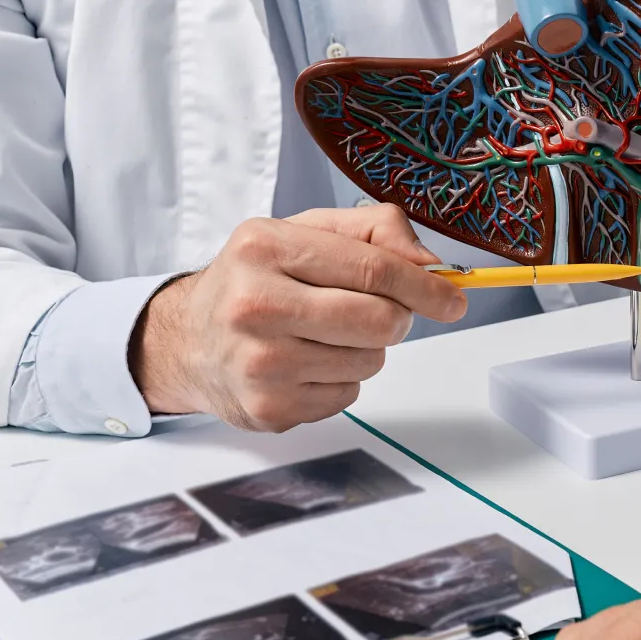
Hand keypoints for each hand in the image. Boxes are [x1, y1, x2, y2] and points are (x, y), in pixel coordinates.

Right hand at [129, 204, 464, 430]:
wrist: (186, 340)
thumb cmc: (256, 281)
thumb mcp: (305, 233)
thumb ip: (374, 231)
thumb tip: (431, 265)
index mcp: (264, 248)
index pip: (373, 270)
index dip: (426, 287)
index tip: (453, 298)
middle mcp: (254, 305)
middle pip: (380, 322)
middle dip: (395, 319)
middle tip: (376, 313)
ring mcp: (258, 363)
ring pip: (370, 361)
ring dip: (364, 349)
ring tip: (323, 335)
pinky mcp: (268, 408)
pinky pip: (347, 396)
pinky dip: (340, 380)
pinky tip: (305, 364)